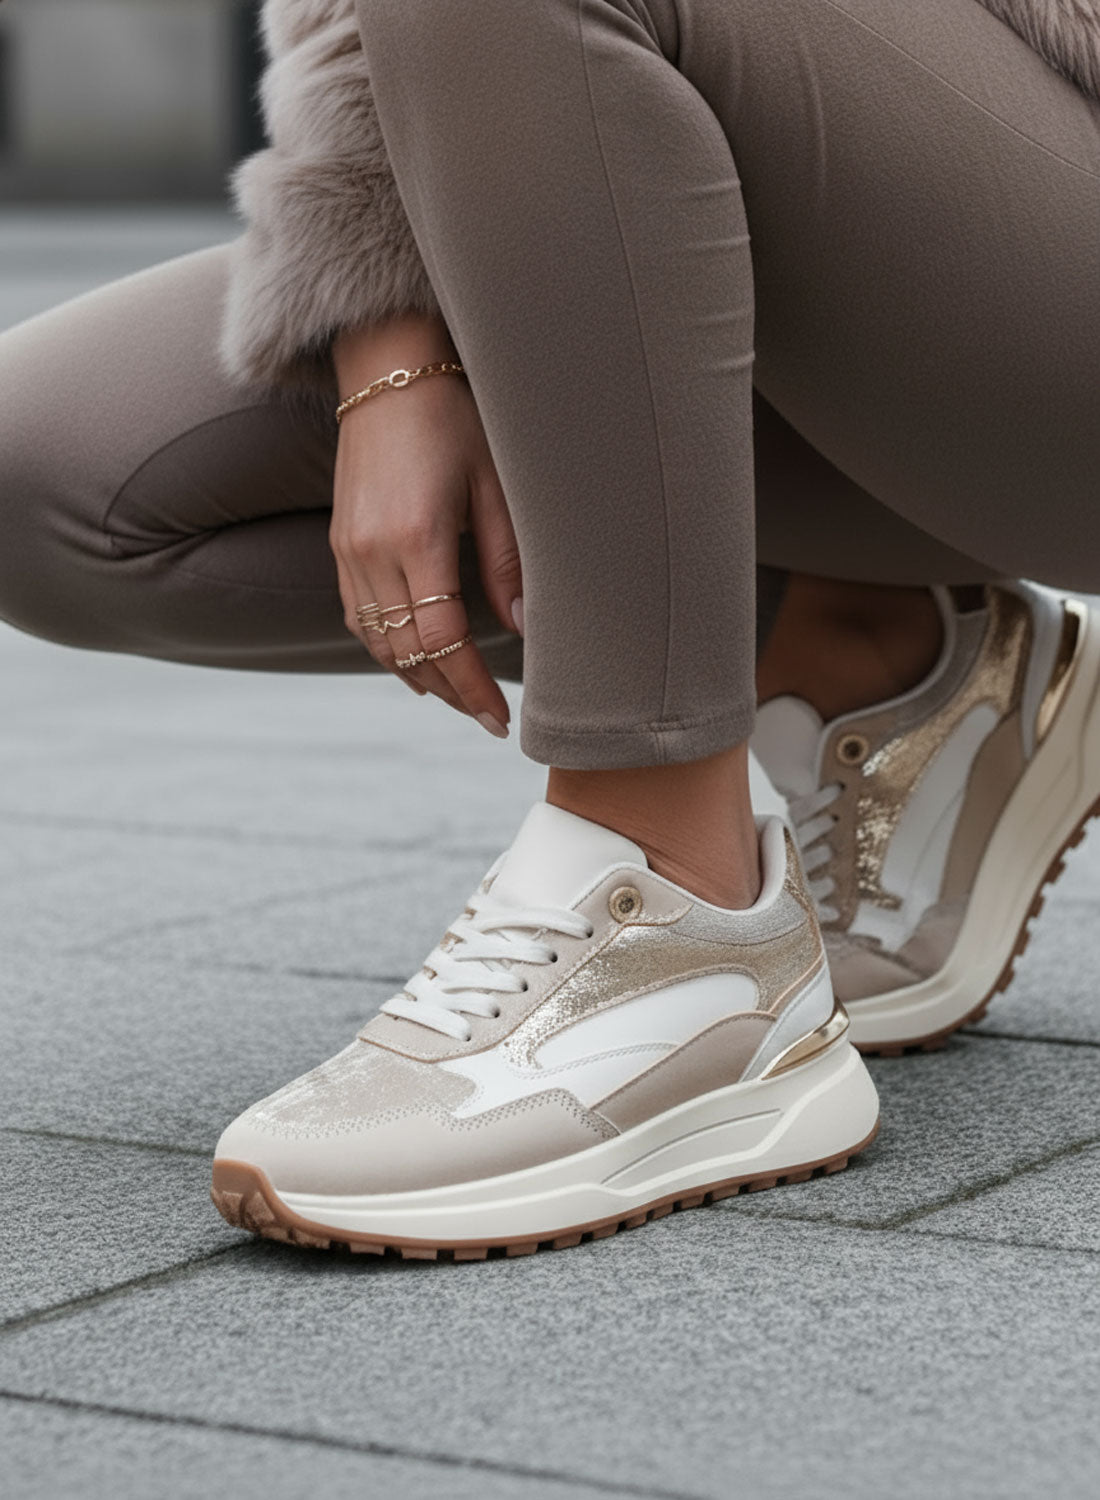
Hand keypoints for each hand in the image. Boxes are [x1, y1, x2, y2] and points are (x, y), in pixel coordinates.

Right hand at [329, 323, 521, 736]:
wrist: (389, 366)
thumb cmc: (455, 415)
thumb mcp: (497, 484)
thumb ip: (508, 561)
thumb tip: (522, 629)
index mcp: (415, 536)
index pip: (441, 641)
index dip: (471, 686)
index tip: (499, 717)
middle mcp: (370, 550)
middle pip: (406, 652)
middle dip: (449, 691)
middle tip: (486, 715)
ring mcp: (347, 548)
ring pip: (376, 642)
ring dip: (417, 676)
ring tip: (458, 695)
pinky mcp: (340, 542)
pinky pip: (358, 617)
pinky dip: (388, 648)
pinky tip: (417, 658)